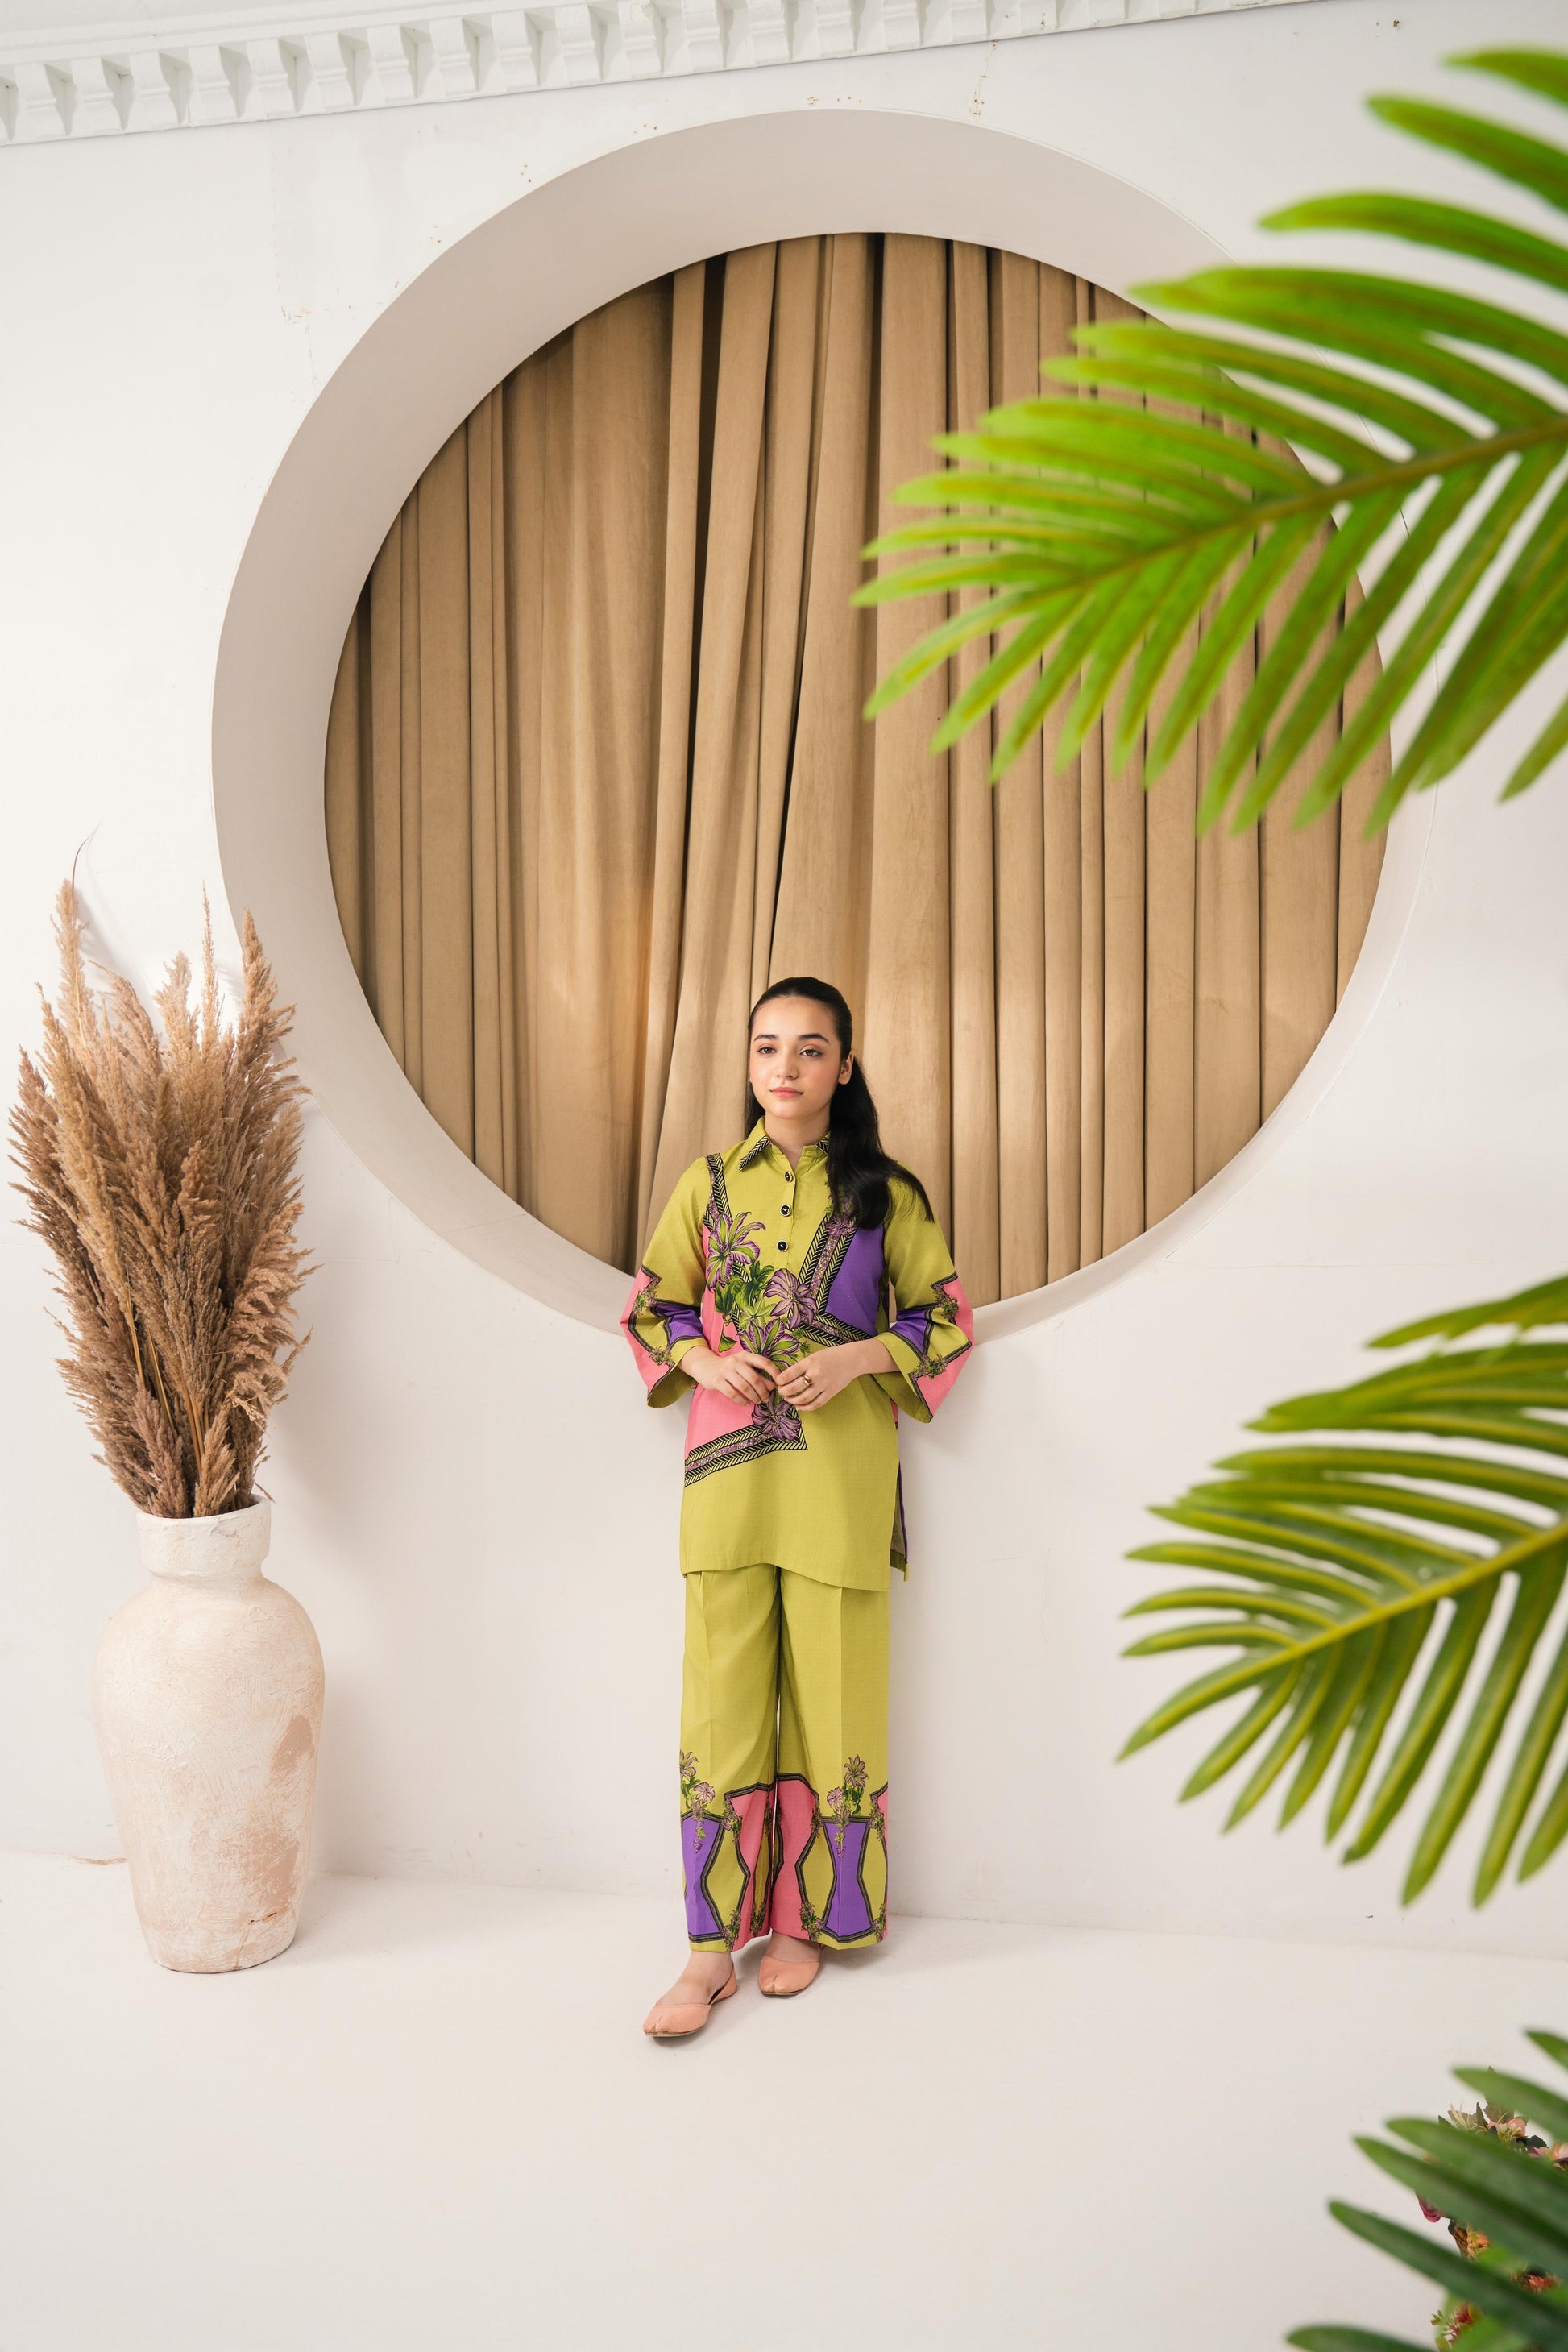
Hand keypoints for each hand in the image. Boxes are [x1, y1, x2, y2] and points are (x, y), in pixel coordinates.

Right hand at [681, 1343, 775, 1405]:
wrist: (705, 1366)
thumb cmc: (728, 1368)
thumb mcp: (743, 1368)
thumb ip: (758, 1376)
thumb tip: (772, 1386)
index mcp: (744, 1356)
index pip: (763, 1362)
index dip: (774, 1372)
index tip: (779, 1382)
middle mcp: (735, 1361)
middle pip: (754, 1378)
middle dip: (762, 1391)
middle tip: (766, 1399)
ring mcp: (725, 1371)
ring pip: (744, 1387)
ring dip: (753, 1397)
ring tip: (757, 1401)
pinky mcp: (717, 1381)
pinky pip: (732, 1393)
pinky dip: (741, 1400)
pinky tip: (746, 1403)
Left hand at [774, 1339, 890, 1411]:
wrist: (852, 1359)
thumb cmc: (831, 1356)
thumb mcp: (814, 1356)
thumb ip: (802, 1366)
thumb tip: (786, 1377)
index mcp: (810, 1362)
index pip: (788, 1374)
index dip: (779, 1380)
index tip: (777, 1382)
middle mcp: (816, 1374)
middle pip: (793, 1388)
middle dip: (784, 1392)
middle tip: (781, 1391)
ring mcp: (824, 1384)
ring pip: (804, 1398)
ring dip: (793, 1400)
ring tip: (789, 1399)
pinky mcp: (831, 1392)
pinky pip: (816, 1404)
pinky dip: (806, 1407)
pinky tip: (800, 1406)